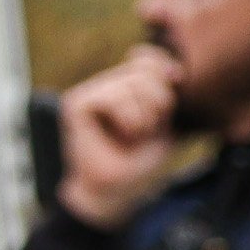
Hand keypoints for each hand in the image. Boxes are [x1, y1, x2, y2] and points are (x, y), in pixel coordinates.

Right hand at [56, 48, 179, 228]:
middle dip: (159, 102)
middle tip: (147, 129)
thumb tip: (168, 67)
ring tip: (133, 136)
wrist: (114, 192)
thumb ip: (164, 90)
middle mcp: (103, 84)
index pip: (147, 57)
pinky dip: (127, 119)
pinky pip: (113, 97)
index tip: (173, 91)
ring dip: (144, 117)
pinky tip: (120, 135)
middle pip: (145, 68)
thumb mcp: (163, 120)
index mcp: (123, 86)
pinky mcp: (75, 104)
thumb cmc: (139, 161)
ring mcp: (87, 92)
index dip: (164, 69)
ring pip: (133, 83)